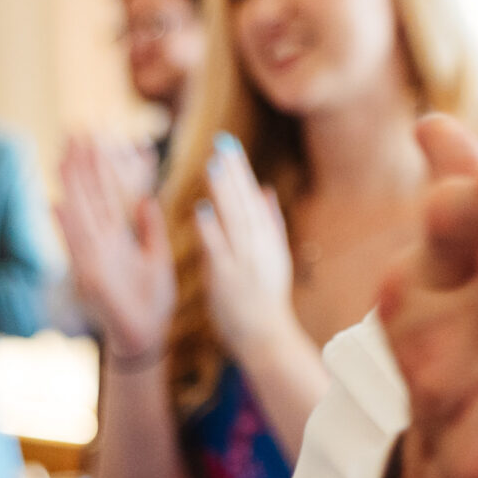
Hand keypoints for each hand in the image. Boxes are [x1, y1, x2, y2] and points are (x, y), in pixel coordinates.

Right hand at [55, 134, 174, 361]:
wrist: (147, 337)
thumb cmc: (151, 302)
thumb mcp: (157, 258)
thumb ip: (151, 230)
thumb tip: (146, 200)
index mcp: (118, 239)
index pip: (107, 196)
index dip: (101, 168)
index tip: (96, 138)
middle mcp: (101, 243)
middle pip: (89, 196)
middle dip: (82, 165)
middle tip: (75, 130)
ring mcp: (94, 258)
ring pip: (81, 213)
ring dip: (72, 185)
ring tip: (64, 155)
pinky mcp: (91, 275)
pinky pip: (78, 246)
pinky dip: (66, 226)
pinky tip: (55, 203)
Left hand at [192, 138, 307, 372]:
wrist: (266, 336)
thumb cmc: (266, 298)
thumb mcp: (274, 256)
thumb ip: (270, 222)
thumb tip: (265, 189)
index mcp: (268, 238)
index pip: (252, 197)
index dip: (240, 170)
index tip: (228, 144)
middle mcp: (259, 246)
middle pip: (245, 202)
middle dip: (234, 171)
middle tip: (221, 141)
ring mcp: (245, 262)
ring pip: (235, 220)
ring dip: (225, 193)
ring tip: (214, 164)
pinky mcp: (229, 279)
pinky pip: (219, 250)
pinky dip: (212, 230)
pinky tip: (202, 210)